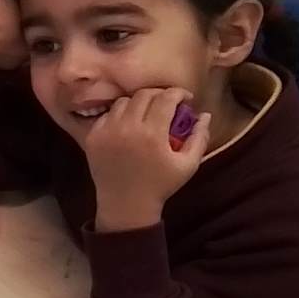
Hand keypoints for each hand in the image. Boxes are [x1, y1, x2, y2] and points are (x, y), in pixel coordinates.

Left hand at [86, 87, 210, 231]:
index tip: (186, 98)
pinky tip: (129, 123)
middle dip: (160, 94)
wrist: (126, 204)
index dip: (179, 93)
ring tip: (148, 112)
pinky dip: (120, 114)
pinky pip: (107, 115)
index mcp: (152, 134)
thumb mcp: (188, 165)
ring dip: (139, 102)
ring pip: (123, 102)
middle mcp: (127, 128)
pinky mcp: (92, 137)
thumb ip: (200, 138)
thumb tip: (205, 115)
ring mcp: (106, 131)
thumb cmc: (160, 185)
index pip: (166, 98)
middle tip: (168, 102)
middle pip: (143, 95)